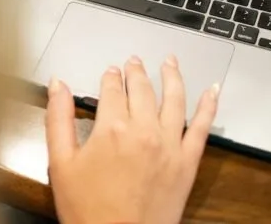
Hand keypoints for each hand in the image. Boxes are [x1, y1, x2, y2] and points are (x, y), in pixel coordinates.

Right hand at [45, 55, 218, 223]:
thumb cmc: (87, 211)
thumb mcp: (60, 163)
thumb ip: (58, 119)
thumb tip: (58, 84)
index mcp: (111, 128)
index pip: (112, 90)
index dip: (110, 77)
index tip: (110, 72)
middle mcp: (144, 130)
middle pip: (142, 90)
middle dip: (136, 72)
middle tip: (134, 62)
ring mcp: (169, 145)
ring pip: (174, 99)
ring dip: (172, 76)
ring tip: (169, 62)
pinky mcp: (187, 163)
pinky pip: (202, 127)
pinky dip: (209, 106)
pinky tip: (212, 90)